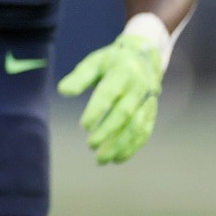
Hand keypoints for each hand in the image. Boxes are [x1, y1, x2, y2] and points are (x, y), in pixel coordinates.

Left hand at [57, 33, 161, 164]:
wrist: (144, 56)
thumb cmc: (111, 61)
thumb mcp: (94, 63)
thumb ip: (79, 78)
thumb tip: (62, 91)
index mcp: (122, 73)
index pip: (109, 94)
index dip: (97, 111)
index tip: (84, 126)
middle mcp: (138, 88)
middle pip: (124, 114)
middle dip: (108, 132)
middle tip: (91, 146)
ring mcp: (148, 101)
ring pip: (137, 126)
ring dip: (121, 145)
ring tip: (102, 159)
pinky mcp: (152, 111)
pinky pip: (145, 131)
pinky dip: (133, 147)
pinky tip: (118, 158)